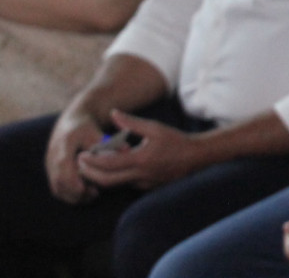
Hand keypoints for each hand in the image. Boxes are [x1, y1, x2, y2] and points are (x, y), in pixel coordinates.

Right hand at [44, 108, 104, 203]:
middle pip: (59, 181)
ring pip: (57, 187)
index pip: (64, 166)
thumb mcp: (96, 131)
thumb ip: (109, 142)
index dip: (73, 180)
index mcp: (64, 144)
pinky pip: (57, 187)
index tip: (86, 189)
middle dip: (75, 192)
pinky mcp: (51, 171)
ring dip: (72, 195)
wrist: (70, 122)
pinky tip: (84, 193)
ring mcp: (50, 164)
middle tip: (94, 194)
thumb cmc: (86, 127)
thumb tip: (127, 150)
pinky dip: (69, 194)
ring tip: (92, 195)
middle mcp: (53, 156)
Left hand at [75, 109, 205, 189]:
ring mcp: (143, 184)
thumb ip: (132, 123)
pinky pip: (124, 184)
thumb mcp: (154, 128)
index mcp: (140, 160)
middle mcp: (139, 176)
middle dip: (89, 173)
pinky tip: (109, 169)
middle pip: (105, 180)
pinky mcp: (146, 188)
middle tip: (80, 163)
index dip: (92, 160)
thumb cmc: (176, 140)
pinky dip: (113, 178)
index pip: (108, 164)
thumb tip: (113, 114)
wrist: (196, 158)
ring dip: (99, 176)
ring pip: (113, 185)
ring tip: (89, 166)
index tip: (81, 154)